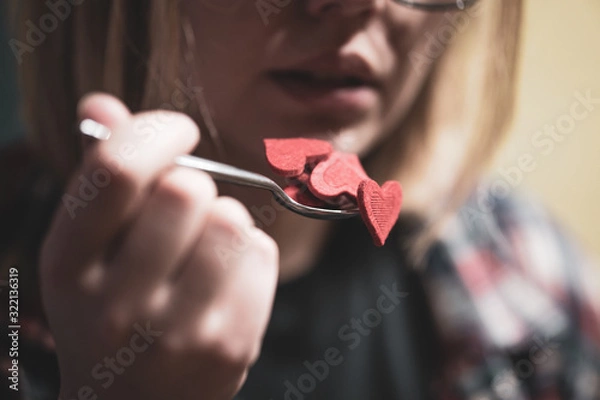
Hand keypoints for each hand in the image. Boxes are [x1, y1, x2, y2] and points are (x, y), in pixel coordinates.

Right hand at [40, 93, 278, 399]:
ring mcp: (179, 331)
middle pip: (188, 190)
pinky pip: (262, 254)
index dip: (156, 131)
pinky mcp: (231, 344)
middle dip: (195, 186)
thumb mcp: (88, 251)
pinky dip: (250, 255)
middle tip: (184, 212)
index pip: (118, 171)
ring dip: (224, 221)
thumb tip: (101, 102)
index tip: (178, 130)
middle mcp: (118, 304)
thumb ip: (100, 177)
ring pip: (233, 220)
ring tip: (202, 254)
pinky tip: (224, 283)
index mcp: (70, 266)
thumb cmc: (112, 312)